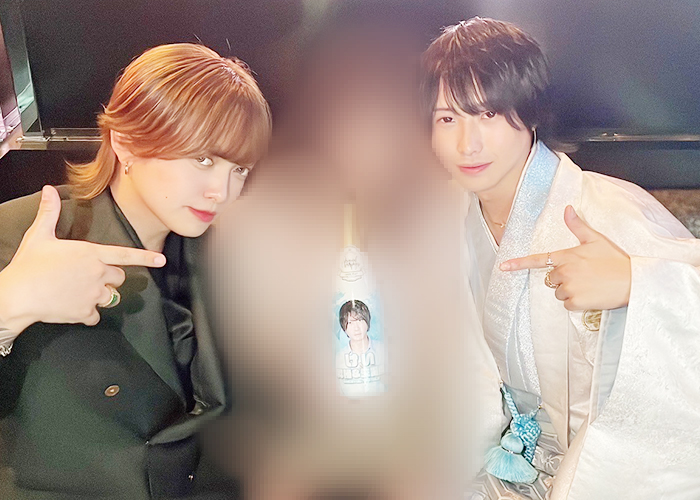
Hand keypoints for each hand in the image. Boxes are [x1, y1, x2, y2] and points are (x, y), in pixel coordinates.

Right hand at [0, 185, 165, 335]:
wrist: (17, 295)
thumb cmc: (28, 264)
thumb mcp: (40, 235)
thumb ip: (49, 212)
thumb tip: (48, 190)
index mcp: (91, 254)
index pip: (125, 255)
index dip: (145, 257)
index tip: (161, 260)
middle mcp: (98, 274)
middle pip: (119, 277)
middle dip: (109, 277)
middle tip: (89, 276)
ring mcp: (93, 294)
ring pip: (110, 297)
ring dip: (100, 295)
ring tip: (79, 291)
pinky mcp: (85, 312)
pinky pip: (96, 315)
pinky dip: (88, 314)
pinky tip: (73, 307)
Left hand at [499, 205, 630, 310]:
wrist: (634, 280)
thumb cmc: (615, 260)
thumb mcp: (596, 240)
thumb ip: (577, 226)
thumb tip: (567, 208)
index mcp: (566, 255)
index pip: (537, 260)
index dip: (518, 264)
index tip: (503, 267)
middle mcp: (564, 271)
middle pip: (552, 279)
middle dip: (564, 279)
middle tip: (585, 275)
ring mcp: (569, 287)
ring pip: (558, 293)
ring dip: (570, 291)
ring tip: (590, 285)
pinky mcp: (575, 302)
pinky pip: (567, 305)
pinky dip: (577, 303)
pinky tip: (591, 295)